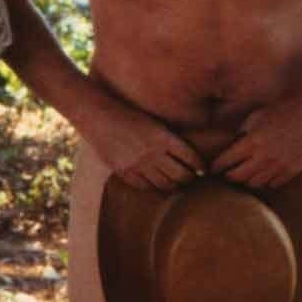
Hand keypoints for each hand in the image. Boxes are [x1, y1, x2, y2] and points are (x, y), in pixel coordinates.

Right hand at [87, 102, 205, 192]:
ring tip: (177, 183)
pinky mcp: (124, 171)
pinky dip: (154, 187)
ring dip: (174, 185)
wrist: (98, 115)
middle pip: (181, 176)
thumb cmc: (128, 114)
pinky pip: (145, 186)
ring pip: (165, 184)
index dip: (200, 166)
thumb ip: (169, 139)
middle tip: (193, 178)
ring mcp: (137, 164)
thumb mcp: (153, 122)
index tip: (203, 168)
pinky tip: (157, 183)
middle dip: (190, 178)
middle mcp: (152, 152)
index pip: (191, 158)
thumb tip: (188, 157)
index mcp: (163, 136)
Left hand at [210, 88, 301, 189]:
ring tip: (241, 176)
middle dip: (227, 176)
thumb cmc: (285, 107)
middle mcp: (264, 157)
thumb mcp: (258, 114)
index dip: (215, 166)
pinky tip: (261, 175)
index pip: (226, 161)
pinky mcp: (293, 170)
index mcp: (252, 141)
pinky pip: (273, 184)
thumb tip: (232, 143)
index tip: (211, 168)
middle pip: (237, 177)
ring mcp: (280, 166)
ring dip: (245, 181)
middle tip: (223, 174)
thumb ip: (243, 130)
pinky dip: (264, 182)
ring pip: (255, 184)